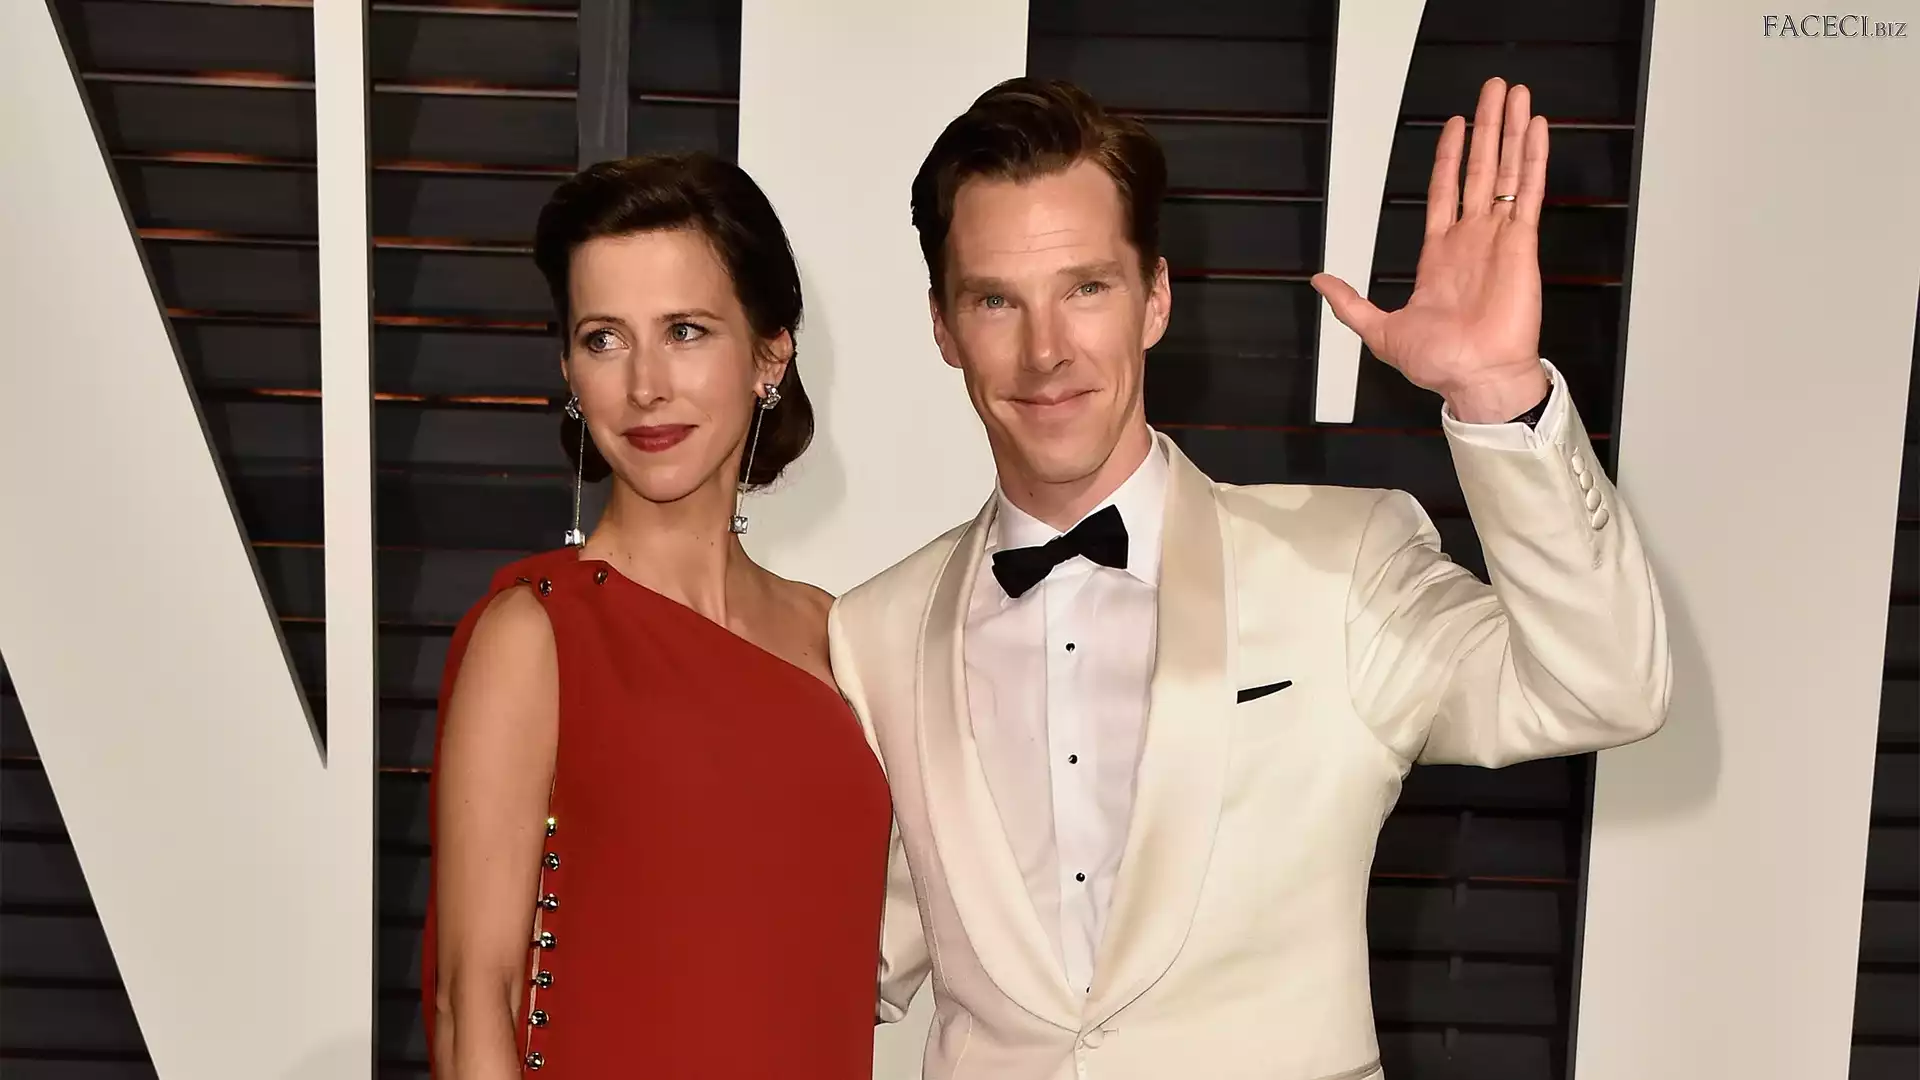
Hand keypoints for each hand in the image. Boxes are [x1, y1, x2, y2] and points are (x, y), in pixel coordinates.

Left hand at [1312, 77, 1551, 422]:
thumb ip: (1350, 303)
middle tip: (1495, 90)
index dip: (1449, 156)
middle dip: (1487, 128)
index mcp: (1440, 255)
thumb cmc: (1439, 364)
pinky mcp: (1522, 244)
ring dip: (1512, 131)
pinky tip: (1536, 129)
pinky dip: (1533, 159)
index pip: (1445, 190)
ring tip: (1517, 94)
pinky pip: (1528, 192)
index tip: (1456, 125)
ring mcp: (1499, 238)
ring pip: (1506, 171)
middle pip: (1479, 169)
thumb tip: (1320, 283)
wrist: (1474, 378)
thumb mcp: (1379, 330)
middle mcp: (1472, 240)